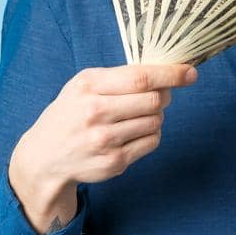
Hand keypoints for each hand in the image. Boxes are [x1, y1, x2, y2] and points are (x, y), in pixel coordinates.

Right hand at [10, 64, 198, 220]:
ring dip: (155, 116)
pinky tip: (132, 132)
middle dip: (163, 96)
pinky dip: (150, 134)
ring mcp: (105, 140)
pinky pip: (152, 142)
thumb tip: (167, 71)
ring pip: (156, 122)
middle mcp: (95, 113)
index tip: (190, 72)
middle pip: (154, 101)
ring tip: (136, 116)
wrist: (45, 156)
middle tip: (158, 95)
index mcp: (88, 87)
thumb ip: (120, 76)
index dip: (171, 74)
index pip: (141, 78)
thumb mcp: (84, 86)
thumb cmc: (71, 113)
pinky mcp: (115, 163)